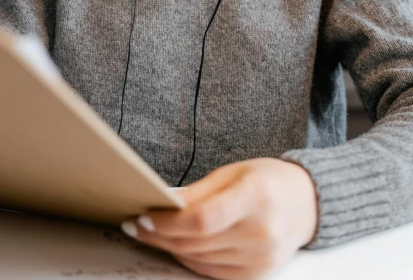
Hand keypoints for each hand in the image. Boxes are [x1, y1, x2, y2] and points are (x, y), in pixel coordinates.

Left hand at [120, 158, 317, 279]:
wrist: (306, 204)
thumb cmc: (266, 180)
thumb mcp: (233, 172)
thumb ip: (198, 192)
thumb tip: (162, 205)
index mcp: (254, 197)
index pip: (202, 219)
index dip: (168, 223)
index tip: (143, 218)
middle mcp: (260, 233)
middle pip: (196, 243)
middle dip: (160, 236)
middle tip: (136, 226)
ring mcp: (260, 259)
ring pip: (199, 260)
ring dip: (170, 248)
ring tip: (150, 234)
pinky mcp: (256, 275)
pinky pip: (211, 272)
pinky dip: (190, 260)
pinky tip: (177, 246)